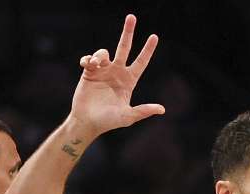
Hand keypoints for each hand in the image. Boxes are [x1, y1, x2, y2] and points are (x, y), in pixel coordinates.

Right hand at [71, 14, 164, 136]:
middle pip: (124, 47)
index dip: (148, 50)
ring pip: (104, 52)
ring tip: (95, 64)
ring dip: (100, 55)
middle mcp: (117, 72)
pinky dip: (88, 59)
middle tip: (131, 17)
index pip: (141, 62)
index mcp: (129, 81)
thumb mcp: (128, 116)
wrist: (88, 121)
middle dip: (128, 32)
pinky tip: (87, 65)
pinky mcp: (89, 72)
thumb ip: (143, 111)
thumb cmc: (109, 121)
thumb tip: (162, 109)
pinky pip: (89, 58)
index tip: (155, 36)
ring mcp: (103, 71)